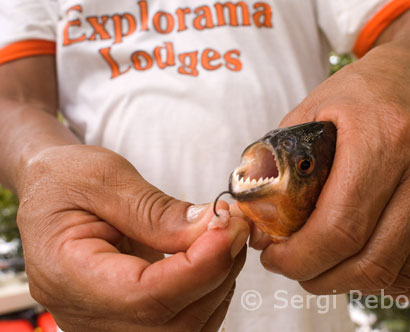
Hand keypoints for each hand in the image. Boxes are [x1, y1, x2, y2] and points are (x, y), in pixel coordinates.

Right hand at [17, 145, 248, 331]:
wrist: (51, 191)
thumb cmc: (65, 179)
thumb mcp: (103, 178)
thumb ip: (156, 211)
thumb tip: (212, 230)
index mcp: (67, 276)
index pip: (144, 297)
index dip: (199, 267)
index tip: (229, 229)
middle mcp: (85, 313)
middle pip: (171, 321)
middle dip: (216, 272)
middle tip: (234, 225)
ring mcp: (108, 321)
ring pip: (185, 329)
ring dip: (219, 282)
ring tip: (224, 235)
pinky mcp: (130, 316)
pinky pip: (183, 322)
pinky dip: (211, 291)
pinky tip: (213, 256)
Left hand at [255, 45, 409, 295]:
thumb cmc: (353, 96)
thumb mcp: (305, 114)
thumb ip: (274, 166)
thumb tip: (252, 223)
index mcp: (382, 137)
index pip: (340, 227)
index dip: (300, 257)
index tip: (275, 258)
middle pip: (371, 259)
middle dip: (320, 277)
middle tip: (295, 268)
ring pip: (399, 271)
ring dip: (352, 283)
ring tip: (325, 266)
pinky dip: (400, 285)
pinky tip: (370, 268)